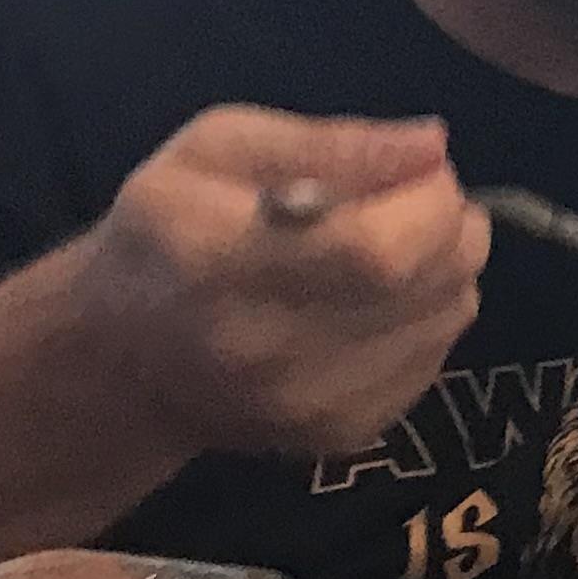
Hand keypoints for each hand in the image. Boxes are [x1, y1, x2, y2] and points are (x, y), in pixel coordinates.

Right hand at [64, 107, 488, 460]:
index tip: (422, 171)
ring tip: (391, 248)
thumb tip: (434, 146)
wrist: (127, 360)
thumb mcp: (218, 149)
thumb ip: (329, 143)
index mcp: (216, 262)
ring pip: (448, 316)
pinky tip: (376, 301)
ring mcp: (308, 406)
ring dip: (446, 268)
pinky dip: (430, 316)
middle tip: (416, 201)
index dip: (427, 201)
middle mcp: (263, 350)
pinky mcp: (345, 435)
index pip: (373, 248)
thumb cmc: (169, 232)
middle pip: (424, 283)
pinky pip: (436, 357)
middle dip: (450, 224)